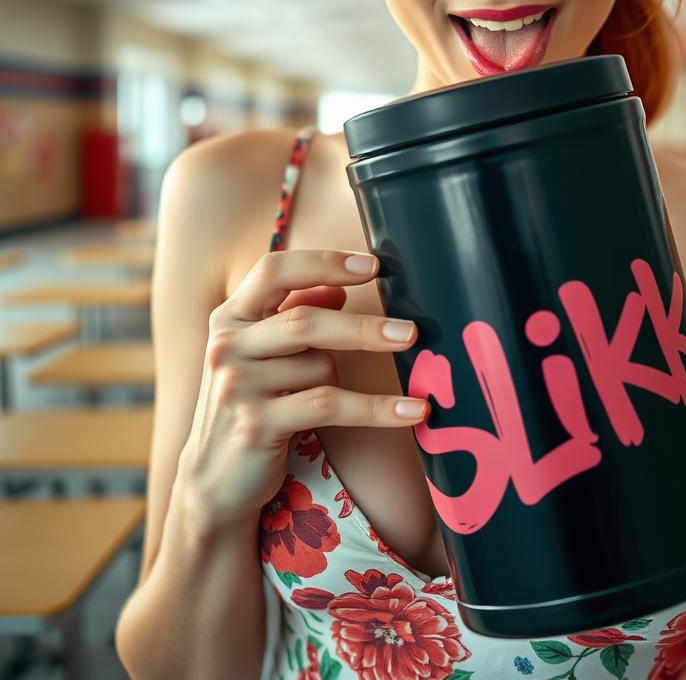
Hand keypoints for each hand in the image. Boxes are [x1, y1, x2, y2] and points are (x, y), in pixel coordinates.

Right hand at [178, 249, 426, 528]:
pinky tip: (412, 411)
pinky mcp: (254, 424)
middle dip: (362, 328)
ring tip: (357, 400)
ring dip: (346, 380)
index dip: (324, 263)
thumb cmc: (251, 405)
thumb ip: (295, 315)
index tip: (374, 265)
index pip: (274, 270)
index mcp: (230, 317)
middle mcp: (226, 345)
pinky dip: (377, 408)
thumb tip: (338, 288)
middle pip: (304, 321)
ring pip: (320, 366)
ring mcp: (236, 385)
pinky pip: (329, 405)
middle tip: (411, 332)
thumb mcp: (267, 354)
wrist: (215, 481)